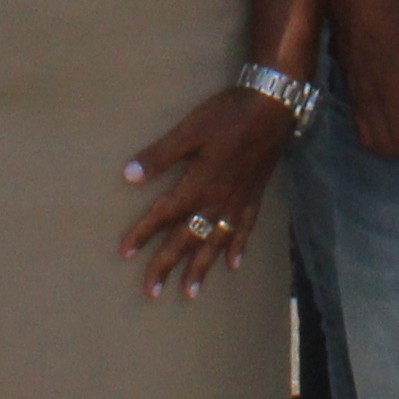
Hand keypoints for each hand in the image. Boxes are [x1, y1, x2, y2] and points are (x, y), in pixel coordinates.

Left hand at [117, 82, 295, 297]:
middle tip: (152, 292)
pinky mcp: (255, 195)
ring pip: (216, 242)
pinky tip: (234, 264)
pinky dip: (238, 247)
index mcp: (199, 185)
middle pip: (188, 239)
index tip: (125, 252)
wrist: (274, 106)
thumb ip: (161, 155)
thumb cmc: (229, 114)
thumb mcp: (190, 129)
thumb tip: (129, 176)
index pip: (165, 215)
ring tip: (191, 292)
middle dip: (168, 265)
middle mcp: (218, 200)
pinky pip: (245, 228)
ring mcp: (239, 201)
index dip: (143, 233)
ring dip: (202, 268)